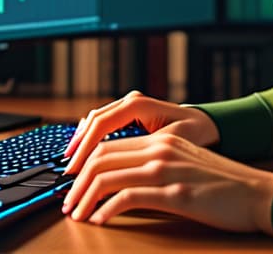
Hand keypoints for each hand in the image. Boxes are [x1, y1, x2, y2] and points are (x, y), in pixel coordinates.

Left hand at [61, 130, 272, 233]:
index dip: (82, 165)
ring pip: (107, 176)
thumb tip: (123, 183)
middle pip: (101, 158)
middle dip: (76, 182)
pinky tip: (100, 221)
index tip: (71, 184)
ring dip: (84, 198)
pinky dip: (106, 210)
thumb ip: (158, 165)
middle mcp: (162, 149)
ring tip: (77, 214)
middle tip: (67, 202)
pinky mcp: (175, 193)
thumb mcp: (187, 164)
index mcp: (164, 140)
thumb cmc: (225, 185)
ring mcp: (167, 170)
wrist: (258, 194)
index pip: (108, 144)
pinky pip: (127, 198)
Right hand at [62, 90, 219, 175]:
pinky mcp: (127, 114)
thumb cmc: (195, 133)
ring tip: (71, 165)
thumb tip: (123, 164)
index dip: (85, 148)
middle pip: (93, 122)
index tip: (74, 169)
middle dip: (78, 147)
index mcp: (139, 104)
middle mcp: (130, 101)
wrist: (205, 124)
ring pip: (94, 122)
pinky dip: (90, 139)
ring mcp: (128, 105)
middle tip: (67, 171)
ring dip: (81, 143)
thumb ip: (147, 148)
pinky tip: (83, 156)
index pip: (102, 124)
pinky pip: (102, 124)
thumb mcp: (173, 142)